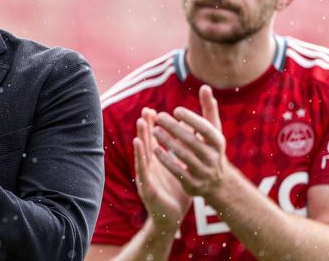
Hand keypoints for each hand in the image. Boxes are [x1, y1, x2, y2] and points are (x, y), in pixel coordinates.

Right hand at [133, 107, 191, 232]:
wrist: (172, 217)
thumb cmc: (176, 193)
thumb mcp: (180, 170)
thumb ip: (182, 154)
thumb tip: (191, 136)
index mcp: (158, 162)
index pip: (154, 140)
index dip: (153, 126)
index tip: (153, 110)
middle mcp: (150, 166)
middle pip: (147, 143)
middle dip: (146, 126)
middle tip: (146, 110)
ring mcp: (146, 175)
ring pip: (142, 153)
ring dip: (141, 136)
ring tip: (141, 121)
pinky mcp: (145, 186)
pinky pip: (142, 169)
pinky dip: (139, 155)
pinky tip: (138, 144)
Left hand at [151, 85, 226, 199]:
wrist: (217, 183)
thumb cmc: (211, 148)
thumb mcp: (213, 130)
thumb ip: (209, 109)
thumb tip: (205, 86)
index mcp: (218, 142)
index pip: (205, 129)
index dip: (192, 119)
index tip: (176, 109)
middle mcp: (213, 158)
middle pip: (192, 141)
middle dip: (174, 129)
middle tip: (159, 117)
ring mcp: (203, 172)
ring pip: (183, 156)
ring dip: (167, 142)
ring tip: (154, 130)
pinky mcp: (193, 184)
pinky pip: (177, 171)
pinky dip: (165, 159)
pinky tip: (153, 148)